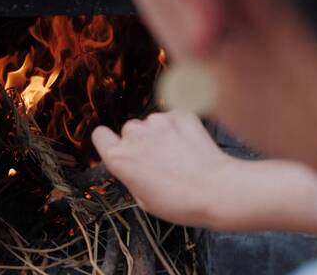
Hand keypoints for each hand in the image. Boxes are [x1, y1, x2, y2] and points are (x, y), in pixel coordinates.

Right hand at [92, 111, 316, 232]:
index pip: (99, 135)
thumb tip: (135, 165)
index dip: (108, 142)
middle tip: (157, 160)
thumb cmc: (179, 202)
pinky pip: (173, 119)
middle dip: (139, 142)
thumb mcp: (143, 199)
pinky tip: (190, 147)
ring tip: (178, 156)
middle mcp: (134, 133)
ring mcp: (157, 121)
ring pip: (152, 124)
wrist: (217, 190)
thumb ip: (131, 174)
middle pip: (128, 131)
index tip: (118, 148)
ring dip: (160, 135)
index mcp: (118, 157)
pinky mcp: (180, 114)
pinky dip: (179, 129)